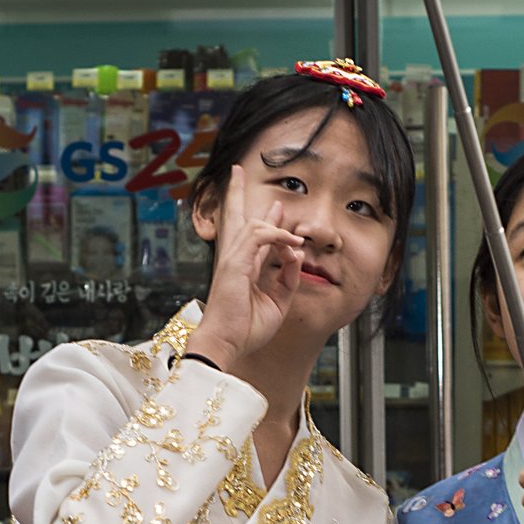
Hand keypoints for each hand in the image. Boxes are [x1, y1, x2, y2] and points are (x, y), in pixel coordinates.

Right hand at [192, 211, 308, 369]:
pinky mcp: (234, 263)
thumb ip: (288, 278)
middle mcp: (234, 260)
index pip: (252, 238)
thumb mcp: (277, 303)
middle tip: (249, 179)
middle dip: (241, 196)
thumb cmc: (245, 330)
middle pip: (239, 220)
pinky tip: (292, 243)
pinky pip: (258, 236)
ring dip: (275, 222)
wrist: (226, 344)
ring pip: (251, 224)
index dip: (267, 223)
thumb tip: (298, 254)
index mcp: (242, 269)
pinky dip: (277, 236)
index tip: (278, 210)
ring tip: (296, 236)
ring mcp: (232, 260)